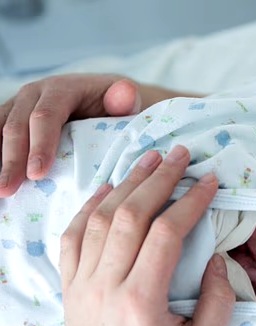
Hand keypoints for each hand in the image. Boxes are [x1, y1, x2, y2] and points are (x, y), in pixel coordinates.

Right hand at [0, 74, 141, 197]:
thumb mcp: (127, 102)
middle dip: (11, 160)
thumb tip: (126, 94)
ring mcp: (19, 105)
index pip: (46, 116)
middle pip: (16, 126)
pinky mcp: (11, 118)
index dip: (40, 144)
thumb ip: (125, 100)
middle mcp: (34, 93)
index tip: (37, 174)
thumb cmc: (117, 108)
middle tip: (8, 190)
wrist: (104, 99)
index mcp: (62, 89)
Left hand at [60, 145, 234, 325]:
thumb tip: (214, 259)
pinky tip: (107, 189)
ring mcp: (81, 284)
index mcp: (141, 301)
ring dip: (127, 184)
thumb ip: (217, 304)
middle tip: (181, 155)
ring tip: (149, 160)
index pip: (166, 233)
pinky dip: (88, 208)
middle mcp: (105, 286)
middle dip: (160, 179)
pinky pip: (71, 237)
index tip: (211, 181)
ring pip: (101, 219)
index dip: (191, 201)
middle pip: (131, 215)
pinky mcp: (68, 288)